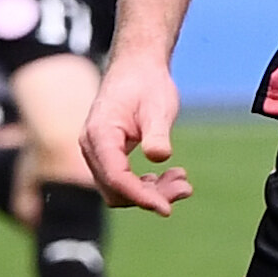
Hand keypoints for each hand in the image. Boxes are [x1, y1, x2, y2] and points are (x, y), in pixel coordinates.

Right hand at [82, 49, 190, 214]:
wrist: (137, 67)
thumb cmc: (147, 84)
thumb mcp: (158, 106)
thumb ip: (157, 132)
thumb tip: (158, 157)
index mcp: (100, 134)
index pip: (116, 178)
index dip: (141, 197)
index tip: (167, 209)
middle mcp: (92, 147)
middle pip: (116, 190)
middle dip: (150, 196)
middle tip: (185, 187)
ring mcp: (97, 153)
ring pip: (119, 189)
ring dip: (151, 192)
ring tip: (182, 182)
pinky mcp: (108, 156)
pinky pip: (122, 180)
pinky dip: (146, 185)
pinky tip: (170, 176)